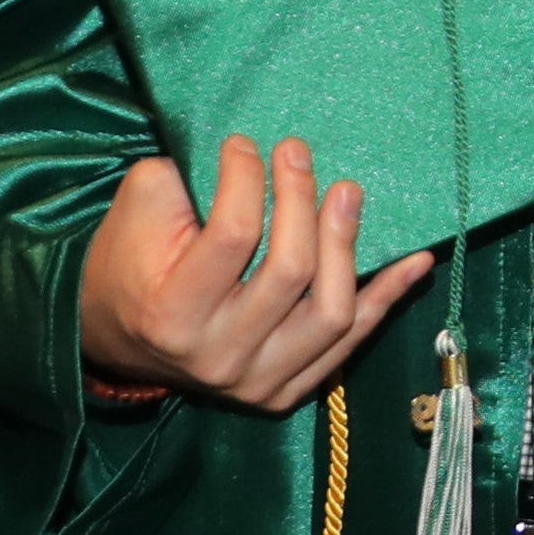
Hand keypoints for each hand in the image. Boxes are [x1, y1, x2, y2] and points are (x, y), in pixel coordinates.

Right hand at [77, 136, 428, 412]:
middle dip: (301, 201)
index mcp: (173, 313)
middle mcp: (219, 356)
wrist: (117, 340)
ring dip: (347, 245)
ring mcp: (257, 382)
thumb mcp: (134, 214)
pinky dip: (386, 298)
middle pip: (290, 272)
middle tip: (299, 153)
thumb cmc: (127, 264)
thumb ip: (178, 180)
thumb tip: (252, 154)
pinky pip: (352, 342)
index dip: (246, 179)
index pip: (233, 236)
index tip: (246, 144)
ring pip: (331, 312)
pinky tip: (416, 260)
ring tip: (348, 192)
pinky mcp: (287, 390)